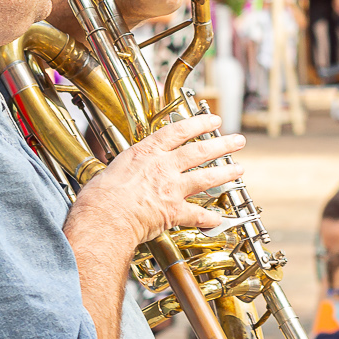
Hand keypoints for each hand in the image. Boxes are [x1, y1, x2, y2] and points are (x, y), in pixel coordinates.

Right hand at [71, 113, 242, 244]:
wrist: (104, 217)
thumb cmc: (100, 195)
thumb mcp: (114, 167)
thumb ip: (131, 164)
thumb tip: (130, 167)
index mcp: (147, 152)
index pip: (178, 131)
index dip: (199, 123)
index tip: (213, 120)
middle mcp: (163, 166)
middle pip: (199, 151)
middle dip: (222, 144)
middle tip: (237, 140)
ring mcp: (171, 188)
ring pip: (206, 177)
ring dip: (226, 173)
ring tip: (238, 169)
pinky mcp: (174, 211)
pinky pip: (197, 214)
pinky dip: (209, 218)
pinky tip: (218, 218)